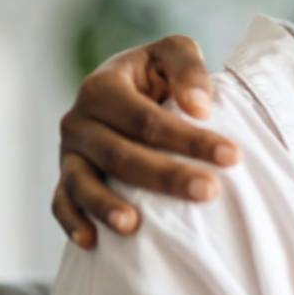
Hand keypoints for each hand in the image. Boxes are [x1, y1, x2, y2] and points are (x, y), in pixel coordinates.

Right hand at [52, 36, 239, 248]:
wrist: (127, 84)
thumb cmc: (157, 71)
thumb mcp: (174, 52)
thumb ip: (187, 69)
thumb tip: (199, 108)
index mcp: (101, 87)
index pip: (147, 120)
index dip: (189, 139)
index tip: (232, 156)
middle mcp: (78, 120)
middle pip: (121, 155)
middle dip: (166, 176)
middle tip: (209, 191)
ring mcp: (68, 152)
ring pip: (82, 183)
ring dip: (106, 206)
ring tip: (134, 226)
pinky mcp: (65, 176)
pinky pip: (61, 203)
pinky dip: (72, 222)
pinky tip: (93, 242)